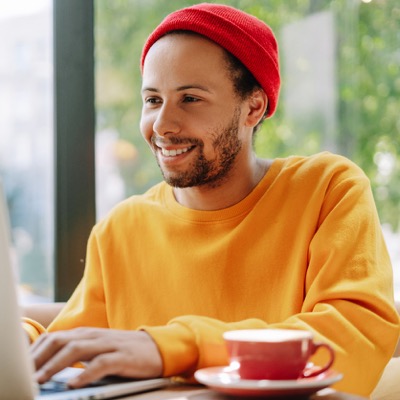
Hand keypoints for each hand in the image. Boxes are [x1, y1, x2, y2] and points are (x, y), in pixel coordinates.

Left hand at [30, 328, 162, 387]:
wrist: (157, 346)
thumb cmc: (124, 351)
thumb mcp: (98, 348)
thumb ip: (77, 353)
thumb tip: (48, 368)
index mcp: (87, 333)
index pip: (54, 338)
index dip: (35, 352)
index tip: (21, 369)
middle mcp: (95, 336)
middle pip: (61, 341)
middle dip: (39, 358)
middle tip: (25, 376)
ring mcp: (109, 344)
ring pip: (77, 349)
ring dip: (56, 364)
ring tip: (40, 380)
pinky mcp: (123, 356)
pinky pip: (101, 363)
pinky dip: (85, 373)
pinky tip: (74, 384)